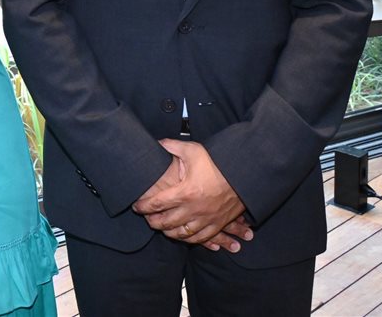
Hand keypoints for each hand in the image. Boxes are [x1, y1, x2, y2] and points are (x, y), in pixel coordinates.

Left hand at [132, 139, 247, 249]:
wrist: (245, 174)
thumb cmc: (218, 162)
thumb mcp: (193, 150)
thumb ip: (172, 147)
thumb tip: (157, 143)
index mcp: (185, 192)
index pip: (156, 203)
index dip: (143, 206)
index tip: (136, 206)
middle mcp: (193, 209)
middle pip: (165, 222)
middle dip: (152, 221)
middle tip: (146, 218)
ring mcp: (206, 219)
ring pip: (181, 233)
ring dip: (168, 232)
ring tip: (160, 227)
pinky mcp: (217, 224)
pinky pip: (199, 238)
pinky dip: (187, 239)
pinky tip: (181, 235)